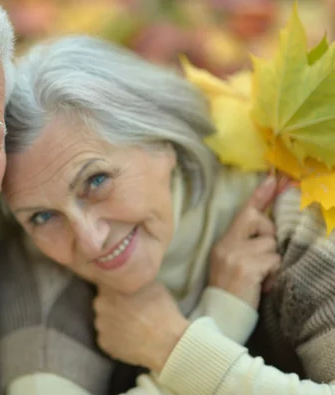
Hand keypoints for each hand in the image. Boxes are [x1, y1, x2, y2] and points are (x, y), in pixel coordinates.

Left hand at [94, 282, 189, 371]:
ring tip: (131, 326)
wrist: (168, 343)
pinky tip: (129, 339)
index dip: (115, 288)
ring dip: (113, 322)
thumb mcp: (153, 286)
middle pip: (103, 302)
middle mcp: (101, 305)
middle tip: (129, 311)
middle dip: (113, 305)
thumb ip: (134, 282)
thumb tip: (130, 281)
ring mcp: (100, 325)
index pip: (105, 283)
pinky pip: (107, 338)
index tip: (123, 292)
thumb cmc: (163, 312)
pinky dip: (115, 338)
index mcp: (111, 288)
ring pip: (104, 320)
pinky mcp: (104, 343)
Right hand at [209, 175, 287, 308]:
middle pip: (259, 221)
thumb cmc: (230, 292)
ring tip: (260, 279)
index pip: (242, 213)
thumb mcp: (232, 264)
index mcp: (223, 243)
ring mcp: (235, 255)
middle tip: (262, 259)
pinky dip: (273, 274)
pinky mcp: (246, 266)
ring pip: (271, 244)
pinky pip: (274, 260)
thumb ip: (244, 246)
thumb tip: (268, 233)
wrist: (221, 317)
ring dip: (272, 262)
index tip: (272, 178)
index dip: (258, 195)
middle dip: (269, 236)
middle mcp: (227, 245)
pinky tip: (261, 286)